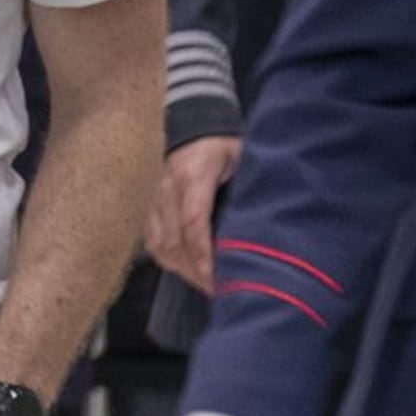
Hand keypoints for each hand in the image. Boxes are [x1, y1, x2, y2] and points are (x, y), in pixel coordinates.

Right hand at [148, 136, 242, 290]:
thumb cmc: (224, 146)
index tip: (213, 275)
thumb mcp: (243, 158)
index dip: (202, 251)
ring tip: (206, 285)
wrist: (195, 125)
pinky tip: (186, 270)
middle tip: (220, 290)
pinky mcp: (148, 205)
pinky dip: (168, 259)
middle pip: (175, 239)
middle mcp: (166, 186)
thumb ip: (249, 187)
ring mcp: (153, 196)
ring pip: (161, 243)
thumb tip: (266, 222)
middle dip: (196, 269)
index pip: (193, 219)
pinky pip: (152, 240)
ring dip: (183, 268)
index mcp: (192, 174)